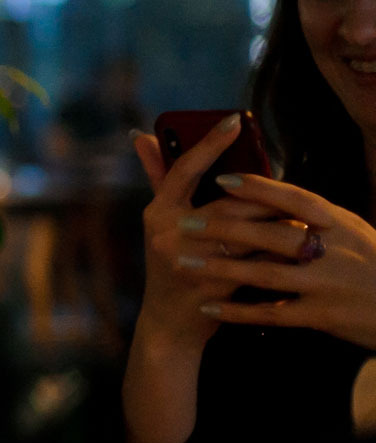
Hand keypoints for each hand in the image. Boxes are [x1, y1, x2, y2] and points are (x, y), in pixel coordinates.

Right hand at [130, 120, 283, 349]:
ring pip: (247, 230)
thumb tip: (141, 136)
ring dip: (277, 222)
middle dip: (265, 197)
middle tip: (293, 190)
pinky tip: (295, 245)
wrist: (170, 323)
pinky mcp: (213, 284)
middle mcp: (169, 233)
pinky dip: (276, 250)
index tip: (235, 119)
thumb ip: (158, 178)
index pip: (184, 169)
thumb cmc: (172, 266)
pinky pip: (255, 258)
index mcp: (158, 213)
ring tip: (300, 216)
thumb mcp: (161, 223)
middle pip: (229, 203)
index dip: (210, 143)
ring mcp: (190, 260)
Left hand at [183, 174, 375, 349]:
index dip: (259, 188)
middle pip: (271, 235)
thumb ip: (314, 216)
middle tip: (183, 223)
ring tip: (182, 264)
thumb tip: (267, 194)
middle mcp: (333, 251)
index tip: (223, 179)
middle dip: (223, 229)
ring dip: (219, 269)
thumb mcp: (351, 231)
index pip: (296, 200)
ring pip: (264, 274)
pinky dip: (237, 312)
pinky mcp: (322, 316)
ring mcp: (326, 284)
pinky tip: (207, 309)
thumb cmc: (370, 264)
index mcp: (340, 224)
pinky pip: (271, 313)